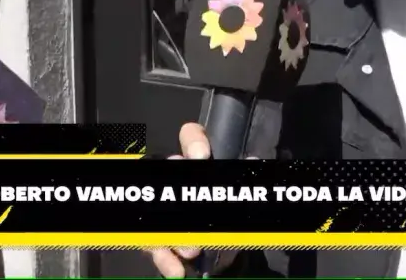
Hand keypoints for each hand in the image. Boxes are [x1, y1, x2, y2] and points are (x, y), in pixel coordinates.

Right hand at [146, 123, 250, 277]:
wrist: (222, 257)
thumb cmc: (231, 219)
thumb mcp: (240, 201)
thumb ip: (245, 183)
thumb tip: (253, 163)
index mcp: (200, 164)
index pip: (192, 138)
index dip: (194, 141)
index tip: (202, 157)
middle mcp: (179, 180)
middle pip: (170, 174)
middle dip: (184, 196)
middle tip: (199, 215)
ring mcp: (165, 209)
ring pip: (159, 212)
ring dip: (175, 233)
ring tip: (191, 252)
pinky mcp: (156, 236)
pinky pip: (152, 243)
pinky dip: (165, 259)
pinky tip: (176, 269)